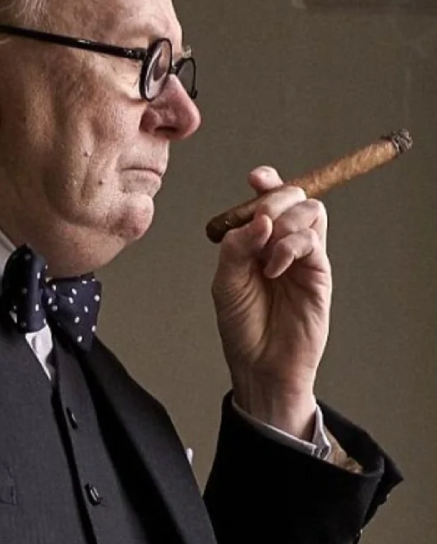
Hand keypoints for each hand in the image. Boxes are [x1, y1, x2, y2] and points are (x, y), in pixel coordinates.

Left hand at [211, 166, 331, 438]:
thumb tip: (259, 218)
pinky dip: (289, 246)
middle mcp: (283, 244)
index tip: (256, 179)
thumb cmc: (241, 325)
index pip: (269, 199)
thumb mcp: (225, 281)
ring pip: (310, 212)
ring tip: (265, 255)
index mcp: (258, 241)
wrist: (259, 364)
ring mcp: (303, 258)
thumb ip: (236, 246)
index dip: (267, 182)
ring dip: (284, 222)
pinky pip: (312, 242)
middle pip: (294, 197)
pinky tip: (273, 269)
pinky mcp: (319, 274)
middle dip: (275, 199)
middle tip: (258, 223)